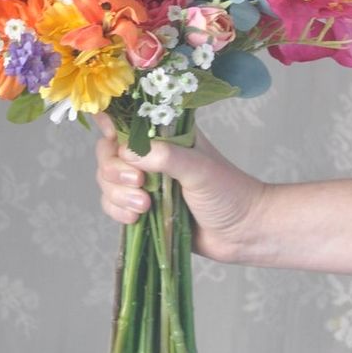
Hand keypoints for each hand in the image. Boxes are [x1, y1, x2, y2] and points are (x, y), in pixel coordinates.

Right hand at [95, 113, 268, 264]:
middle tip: (139, 182)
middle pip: (108, 152)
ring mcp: (144, 182)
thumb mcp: (198, 168)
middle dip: (115, 169)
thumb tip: (127, 154)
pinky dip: (117, 211)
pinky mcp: (141, 208)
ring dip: (118, 194)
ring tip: (144, 207)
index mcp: (165, 134)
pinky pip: (112, 204)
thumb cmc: (228, 191)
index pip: (127, 120)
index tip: (111, 136)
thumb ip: (165, 156)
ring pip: (107, 180)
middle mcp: (150, 154)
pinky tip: (136, 218)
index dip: (111, 124)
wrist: (243, 232)